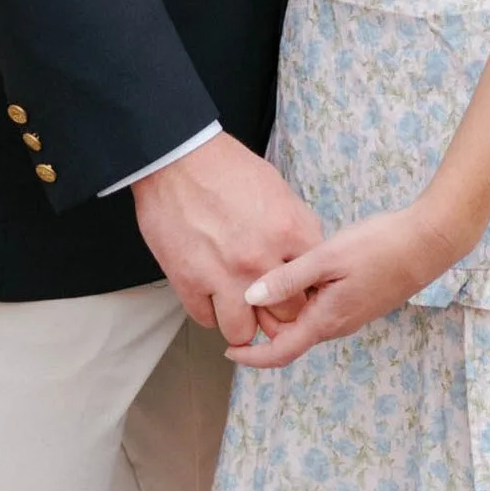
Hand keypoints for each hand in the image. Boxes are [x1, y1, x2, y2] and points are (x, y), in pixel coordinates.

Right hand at [134, 134, 322, 345]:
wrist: (175, 158)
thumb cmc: (225, 167)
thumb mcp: (277, 188)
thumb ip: (296, 228)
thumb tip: (306, 258)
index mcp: (288, 231)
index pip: (314, 287)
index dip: (305, 291)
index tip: (296, 291)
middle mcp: (259, 260)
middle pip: (284, 317)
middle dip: (276, 311)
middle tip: (266, 300)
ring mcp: (222, 276)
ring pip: (243, 332)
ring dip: (240, 319)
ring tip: (235, 301)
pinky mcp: (189, 283)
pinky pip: (207, 320)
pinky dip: (208, 309)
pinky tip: (209, 288)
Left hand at [227, 202, 462, 368]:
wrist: (427, 244)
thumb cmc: (378, 247)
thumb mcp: (327, 258)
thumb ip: (288, 278)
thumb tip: (250, 297)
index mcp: (326, 321)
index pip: (281, 351)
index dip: (253, 356)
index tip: (229, 350)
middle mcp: (337, 325)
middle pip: (292, 337)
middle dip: (266, 324)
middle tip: (245, 295)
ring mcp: (351, 314)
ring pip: (307, 320)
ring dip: (285, 309)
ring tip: (269, 279)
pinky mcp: (360, 301)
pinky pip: (323, 308)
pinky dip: (304, 298)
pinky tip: (302, 270)